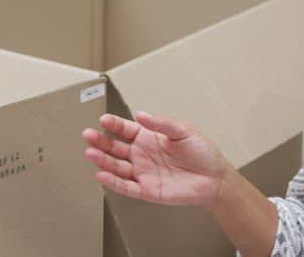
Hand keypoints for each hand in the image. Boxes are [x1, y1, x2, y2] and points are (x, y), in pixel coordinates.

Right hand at [82, 111, 228, 207]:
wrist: (215, 179)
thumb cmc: (202, 153)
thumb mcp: (184, 131)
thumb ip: (162, 123)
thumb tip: (141, 114)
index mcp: (148, 137)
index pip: (125, 129)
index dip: (114, 124)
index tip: (104, 119)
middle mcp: (141, 154)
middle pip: (115, 147)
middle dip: (100, 141)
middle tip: (88, 134)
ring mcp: (142, 172)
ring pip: (116, 167)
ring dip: (102, 160)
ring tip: (90, 153)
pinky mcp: (146, 190)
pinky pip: (126, 187)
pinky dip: (113, 182)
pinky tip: (102, 175)